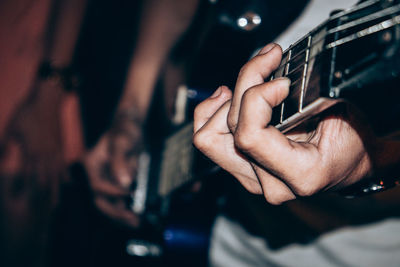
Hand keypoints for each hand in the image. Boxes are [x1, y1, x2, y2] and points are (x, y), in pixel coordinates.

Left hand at [0, 78, 65, 208]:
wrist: (47, 100)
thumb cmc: (26, 113)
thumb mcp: (11, 129)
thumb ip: (4, 147)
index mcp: (32, 151)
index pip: (30, 177)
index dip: (29, 194)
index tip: (26, 207)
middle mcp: (46, 154)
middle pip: (46, 181)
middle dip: (45, 197)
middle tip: (44, 213)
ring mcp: (56, 151)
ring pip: (57, 176)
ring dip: (56, 190)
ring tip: (55, 204)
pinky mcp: (60, 147)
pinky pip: (63, 166)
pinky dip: (64, 176)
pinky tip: (66, 182)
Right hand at [84, 111, 142, 226]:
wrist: (130, 128)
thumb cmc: (125, 130)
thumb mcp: (123, 142)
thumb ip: (121, 161)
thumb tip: (124, 182)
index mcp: (91, 164)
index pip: (96, 185)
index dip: (111, 192)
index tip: (128, 193)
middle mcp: (95, 175)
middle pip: (99, 200)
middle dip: (115, 213)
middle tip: (132, 220)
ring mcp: (105, 181)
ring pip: (108, 204)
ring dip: (121, 216)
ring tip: (136, 222)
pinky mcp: (115, 185)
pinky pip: (118, 202)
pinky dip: (125, 210)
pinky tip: (136, 216)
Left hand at [193, 43, 375, 204]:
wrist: (350, 164)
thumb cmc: (353, 140)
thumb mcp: (343, 112)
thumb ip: (309, 95)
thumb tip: (273, 71)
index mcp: (300, 175)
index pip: (250, 136)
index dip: (258, 98)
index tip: (281, 81)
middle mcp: (269, 183)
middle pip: (229, 130)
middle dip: (246, 84)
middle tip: (268, 60)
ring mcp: (252, 178)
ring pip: (209, 137)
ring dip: (225, 101)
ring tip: (248, 78)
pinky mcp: (242, 169)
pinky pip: (208, 141)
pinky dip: (211, 113)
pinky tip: (227, 96)